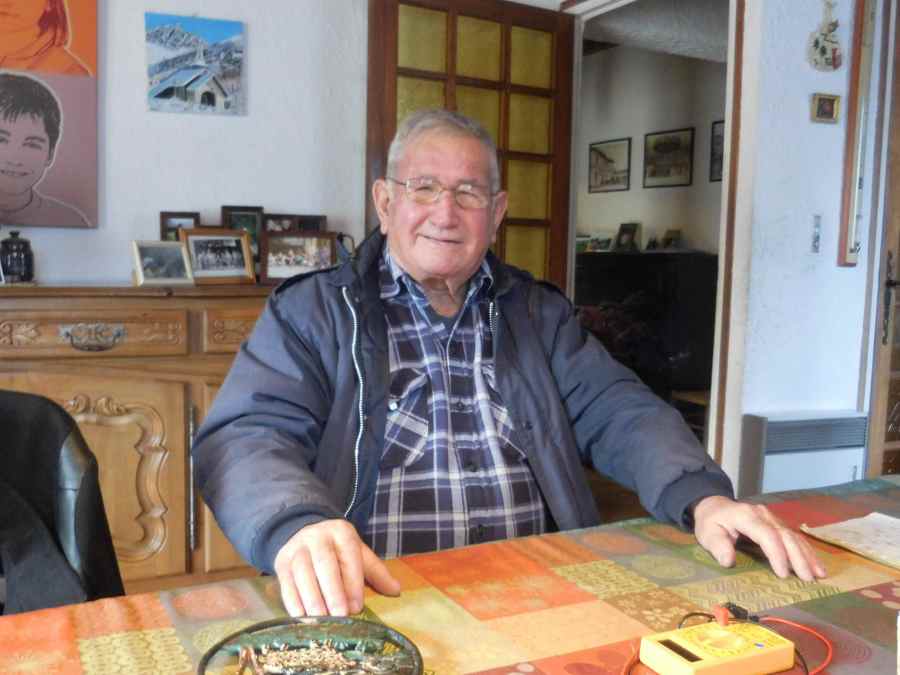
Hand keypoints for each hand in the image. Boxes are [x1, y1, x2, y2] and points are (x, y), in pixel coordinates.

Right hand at [273, 519, 400, 616]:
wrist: (303, 534)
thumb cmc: (337, 550)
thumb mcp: (358, 554)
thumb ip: (376, 572)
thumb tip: (396, 591)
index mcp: (341, 532)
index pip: (349, 556)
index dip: (353, 583)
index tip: (356, 607)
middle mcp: (317, 537)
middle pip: (324, 564)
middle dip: (333, 592)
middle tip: (340, 616)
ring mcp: (297, 548)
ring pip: (302, 573)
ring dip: (312, 600)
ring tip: (321, 621)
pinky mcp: (281, 562)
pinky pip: (286, 583)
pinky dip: (294, 602)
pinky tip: (302, 617)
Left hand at [692, 496, 826, 581]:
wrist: (714, 506)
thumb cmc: (711, 523)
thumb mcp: (707, 533)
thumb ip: (717, 546)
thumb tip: (728, 561)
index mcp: (745, 516)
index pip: (766, 534)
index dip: (776, 554)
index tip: (783, 574)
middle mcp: (763, 514)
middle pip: (785, 535)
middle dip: (798, 557)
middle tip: (808, 579)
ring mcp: (772, 518)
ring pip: (794, 536)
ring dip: (807, 555)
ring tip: (819, 575)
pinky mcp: (777, 523)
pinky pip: (795, 536)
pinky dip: (807, 551)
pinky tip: (817, 565)